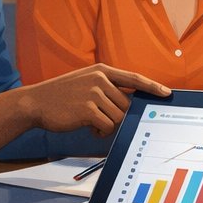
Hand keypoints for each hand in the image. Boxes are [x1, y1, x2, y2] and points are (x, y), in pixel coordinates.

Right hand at [23, 64, 169, 135]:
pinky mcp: (88, 109)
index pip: (134, 78)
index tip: (167, 93)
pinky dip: (100, 131)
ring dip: (108, 125)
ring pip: (119, 117)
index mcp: (102, 70)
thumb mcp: (85, 82)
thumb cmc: (62, 96)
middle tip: (99, 118)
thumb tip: (130, 104)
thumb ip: (107, 88)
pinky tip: (88, 127)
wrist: (35, 102)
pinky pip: (108, 126)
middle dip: (117, 116)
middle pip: (127, 104)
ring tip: (91, 122)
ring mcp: (94, 93)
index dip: (152, 86)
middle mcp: (100, 79)